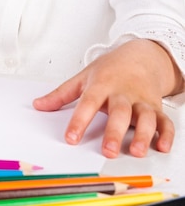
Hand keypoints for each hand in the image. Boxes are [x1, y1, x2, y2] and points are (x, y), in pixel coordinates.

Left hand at [33, 39, 183, 157]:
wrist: (140, 55)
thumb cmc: (110, 69)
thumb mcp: (83, 77)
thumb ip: (61, 94)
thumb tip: (38, 104)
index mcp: (102, 84)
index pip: (88, 102)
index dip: (79, 120)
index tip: (70, 138)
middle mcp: (123, 93)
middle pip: (119, 112)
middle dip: (114, 131)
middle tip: (107, 150)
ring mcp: (141, 100)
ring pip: (145, 117)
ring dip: (142, 134)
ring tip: (136, 150)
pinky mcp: (156, 107)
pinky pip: (164, 121)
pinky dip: (166, 134)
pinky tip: (162, 146)